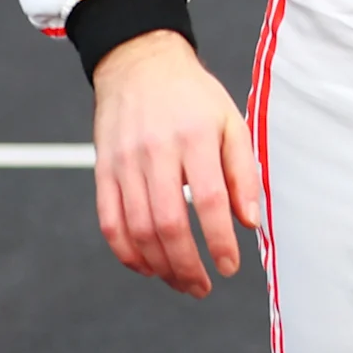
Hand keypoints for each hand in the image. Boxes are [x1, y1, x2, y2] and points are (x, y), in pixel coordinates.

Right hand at [88, 30, 258, 296]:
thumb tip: (250, 221)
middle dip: (186, 265)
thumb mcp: (231, 122)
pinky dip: (125, 251)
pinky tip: (146, 266)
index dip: (219, 241)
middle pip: (167, 223)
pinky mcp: (102, 170)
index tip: (230, 267)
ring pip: (136, 228)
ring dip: (159, 265)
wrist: (139, 64)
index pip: (207, 201)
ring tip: (180, 282)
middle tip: (204, 287)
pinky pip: (109, 220)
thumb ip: (242, 172)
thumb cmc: (194, 97)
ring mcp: (123, 163)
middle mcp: (155, 152)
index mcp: (194, 138)